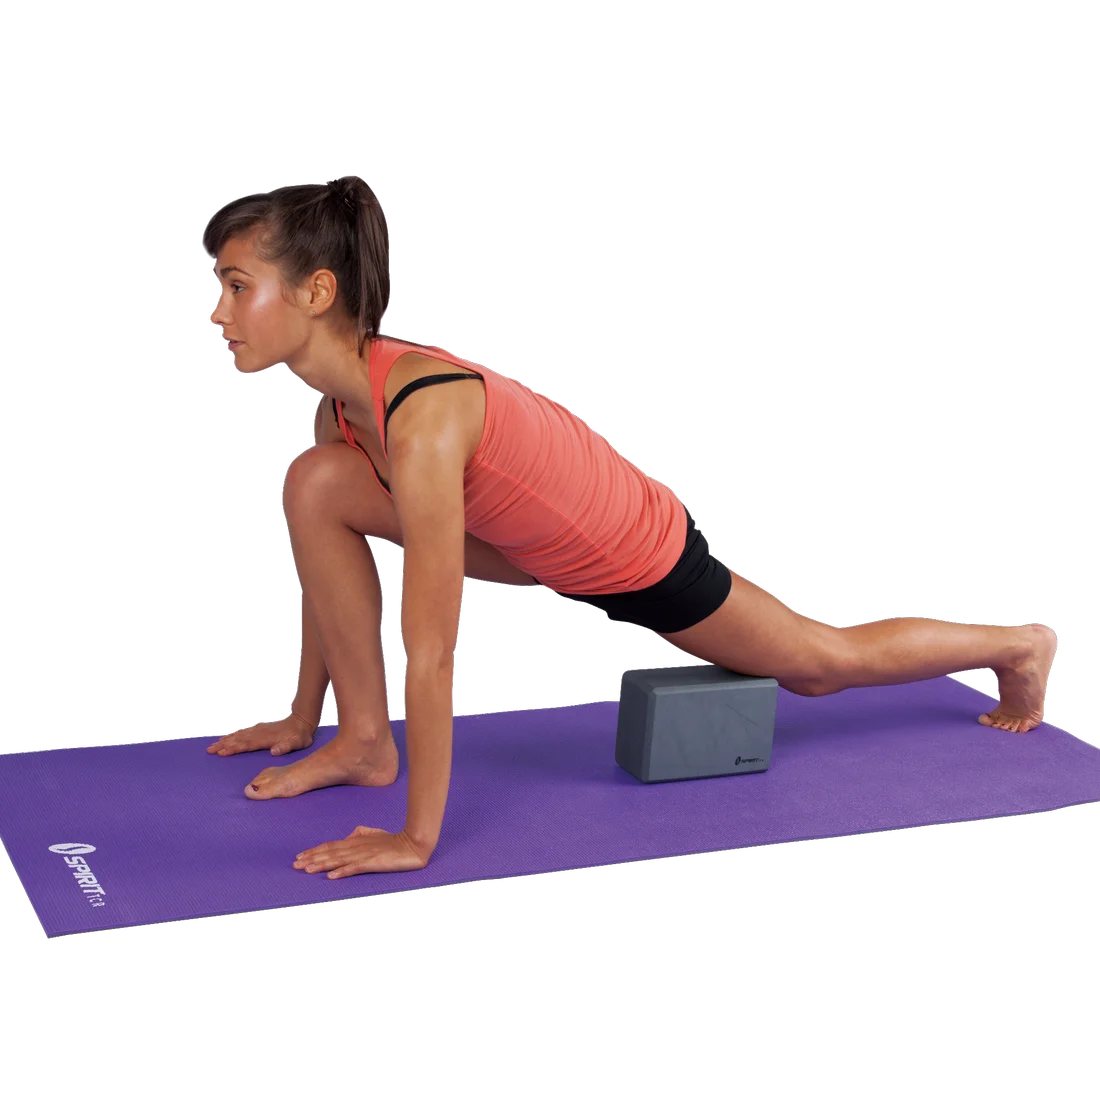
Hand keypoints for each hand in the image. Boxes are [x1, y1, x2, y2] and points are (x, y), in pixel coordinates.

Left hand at [293, 826, 429, 878]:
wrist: (412, 844)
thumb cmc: (394, 840)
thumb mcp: (374, 834)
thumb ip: (359, 834)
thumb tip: (347, 836)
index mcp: (356, 840)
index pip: (330, 845)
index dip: (314, 850)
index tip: (300, 856)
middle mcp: (356, 846)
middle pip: (330, 852)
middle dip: (311, 858)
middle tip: (295, 864)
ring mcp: (364, 855)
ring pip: (338, 860)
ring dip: (321, 864)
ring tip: (307, 869)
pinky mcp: (372, 863)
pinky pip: (354, 868)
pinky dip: (341, 871)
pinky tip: (330, 876)